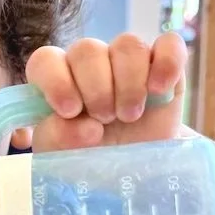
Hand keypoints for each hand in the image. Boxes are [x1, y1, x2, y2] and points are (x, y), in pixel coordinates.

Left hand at [20, 32, 187, 152]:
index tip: (70, 110)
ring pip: (127, 45)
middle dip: (96, 89)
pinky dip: (167, 63)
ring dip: (129, 83)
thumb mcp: (64, 155)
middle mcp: (90, 64)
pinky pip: (169, 44)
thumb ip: (59, 138)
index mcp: (57, 81)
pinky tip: (159, 91)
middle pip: (88, 50)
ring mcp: (128, 61)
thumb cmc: (90, 158)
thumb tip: (87, 127)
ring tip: (130, 116)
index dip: (55, 80)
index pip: (45, 61)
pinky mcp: (164, 64)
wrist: (134, 170)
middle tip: (105, 119)